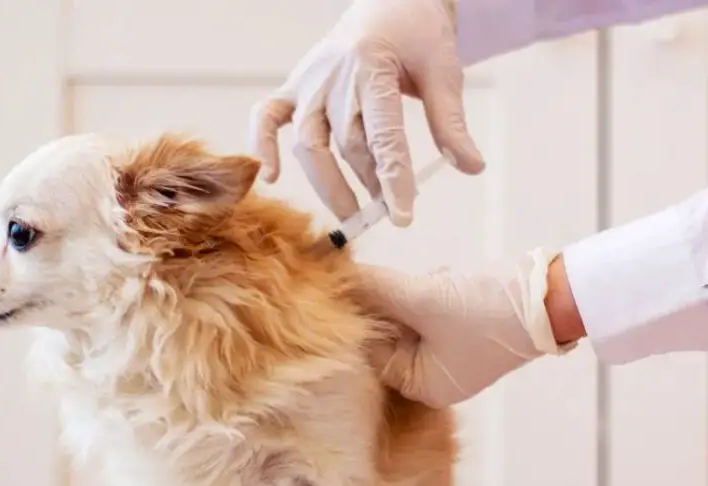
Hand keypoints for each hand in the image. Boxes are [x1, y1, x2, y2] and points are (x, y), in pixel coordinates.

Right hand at [250, 0, 482, 226]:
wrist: (390, 0)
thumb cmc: (417, 35)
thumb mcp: (443, 70)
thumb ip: (450, 122)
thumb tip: (471, 167)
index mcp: (372, 65)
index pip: (383, 135)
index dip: (393, 180)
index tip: (403, 216)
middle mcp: (334, 75)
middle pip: (347, 143)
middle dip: (367, 183)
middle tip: (386, 213)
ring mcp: (308, 82)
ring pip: (308, 142)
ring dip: (326, 182)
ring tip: (351, 212)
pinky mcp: (293, 87)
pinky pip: (266, 117)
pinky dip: (261, 145)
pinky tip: (270, 177)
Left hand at [365, 251, 577, 407]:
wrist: (553, 295)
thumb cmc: (488, 311)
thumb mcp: (423, 299)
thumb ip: (376, 289)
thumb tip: (339, 275)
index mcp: (424, 387)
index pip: (372, 354)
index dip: (362, 320)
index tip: (350, 289)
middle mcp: (436, 376)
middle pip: (390, 334)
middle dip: (391, 303)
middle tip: (388, 278)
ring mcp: (453, 350)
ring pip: (409, 315)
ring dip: (412, 292)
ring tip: (431, 280)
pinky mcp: (466, 325)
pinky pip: (432, 306)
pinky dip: (432, 288)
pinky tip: (446, 277)